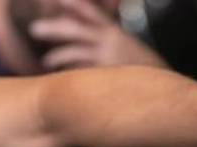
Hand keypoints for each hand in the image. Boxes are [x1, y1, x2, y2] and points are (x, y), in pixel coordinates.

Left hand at [30, 0, 167, 70]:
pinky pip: (79, 74)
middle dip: (52, 28)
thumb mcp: (127, 46)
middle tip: (34, 29)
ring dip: (56, 56)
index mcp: (113, 32)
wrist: (163, 88)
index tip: (60, 0)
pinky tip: (62, 79)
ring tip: (46, 62)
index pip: (90, 12)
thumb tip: (89, 36)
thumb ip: (108, 38)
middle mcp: (109, 41)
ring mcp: (106, 58)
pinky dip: (69, 74)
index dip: (75, 4)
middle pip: (74, 29)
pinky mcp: (104, 76)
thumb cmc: (142, 69)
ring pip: (73, 52)